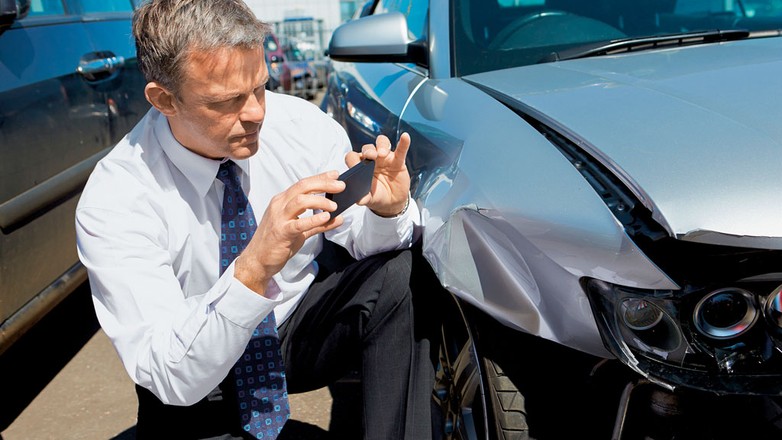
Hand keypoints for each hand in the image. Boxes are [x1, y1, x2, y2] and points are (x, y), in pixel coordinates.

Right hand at [234, 171, 344, 295]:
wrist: (258, 260)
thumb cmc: (277, 243)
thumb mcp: (300, 230)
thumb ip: (318, 224)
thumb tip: (338, 218)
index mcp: (282, 201)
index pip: (303, 184)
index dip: (320, 178)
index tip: (335, 175)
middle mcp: (279, 205)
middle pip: (303, 187)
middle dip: (323, 184)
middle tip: (340, 186)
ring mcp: (279, 218)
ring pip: (300, 201)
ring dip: (320, 201)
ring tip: (334, 206)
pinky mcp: (281, 232)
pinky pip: (299, 223)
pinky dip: (314, 219)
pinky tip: (325, 217)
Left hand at [346, 133, 410, 216]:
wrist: (392, 201)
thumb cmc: (377, 196)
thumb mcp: (369, 199)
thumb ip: (363, 198)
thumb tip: (358, 200)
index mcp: (360, 167)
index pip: (353, 157)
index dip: (353, 160)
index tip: (356, 167)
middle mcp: (371, 159)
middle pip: (367, 148)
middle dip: (368, 151)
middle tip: (370, 156)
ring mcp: (385, 158)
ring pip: (381, 143)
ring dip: (381, 145)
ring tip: (382, 153)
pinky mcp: (398, 160)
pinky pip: (401, 149)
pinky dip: (403, 143)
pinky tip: (405, 136)